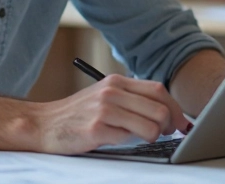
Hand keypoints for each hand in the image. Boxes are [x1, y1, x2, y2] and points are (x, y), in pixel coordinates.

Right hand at [34, 74, 190, 153]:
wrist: (44, 124)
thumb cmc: (78, 113)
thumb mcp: (105, 96)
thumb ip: (131, 99)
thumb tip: (166, 112)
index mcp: (117, 82)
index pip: (158, 90)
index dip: (175, 108)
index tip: (180, 122)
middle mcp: (112, 92)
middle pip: (159, 108)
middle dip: (169, 125)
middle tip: (166, 134)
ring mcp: (104, 110)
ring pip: (150, 126)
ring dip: (154, 136)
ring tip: (145, 139)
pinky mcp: (95, 129)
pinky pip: (128, 139)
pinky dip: (129, 143)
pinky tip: (117, 140)